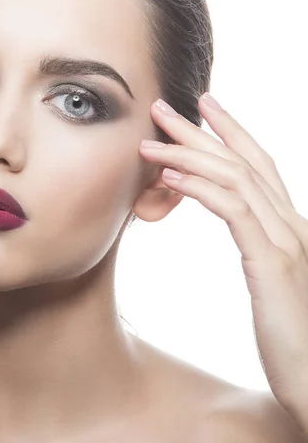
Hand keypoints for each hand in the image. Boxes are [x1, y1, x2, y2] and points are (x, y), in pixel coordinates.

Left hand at [139, 94, 307, 415]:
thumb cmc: (291, 337)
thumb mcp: (271, 281)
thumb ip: (259, 247)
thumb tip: (241, 227)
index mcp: (289, 227)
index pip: (259, 165)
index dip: (232, 130)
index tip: (202, 105)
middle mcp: (292, 226)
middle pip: (243, 162)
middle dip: (201, 130)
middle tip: (162, 107)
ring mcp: (287, 243)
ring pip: (235, 179)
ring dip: (189, 154)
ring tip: (150, 140)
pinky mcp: (272, 266)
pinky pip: (234, 213)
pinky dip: (200, 188)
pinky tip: (169, 177)